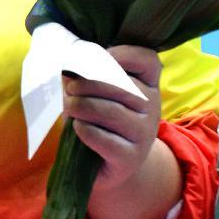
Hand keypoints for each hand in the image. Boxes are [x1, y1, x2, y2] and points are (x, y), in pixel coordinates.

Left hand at [63, 45, 162, 193]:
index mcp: (146, 84)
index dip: (123, 54)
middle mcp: (152, 107)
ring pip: (112, 112)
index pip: (148, 60)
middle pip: (122, 85)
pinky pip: (105, 139)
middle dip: (88, 84)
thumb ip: (82, 75)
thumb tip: (66, 63)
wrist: (109, 164)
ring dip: (82, 106)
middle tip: (70, 89)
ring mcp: (144, 133)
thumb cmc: (98, 119)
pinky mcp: (131, 157)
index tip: (98, 58)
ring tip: (69, 107)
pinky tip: (78, 128)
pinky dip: (85, 130)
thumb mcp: (92, 92)